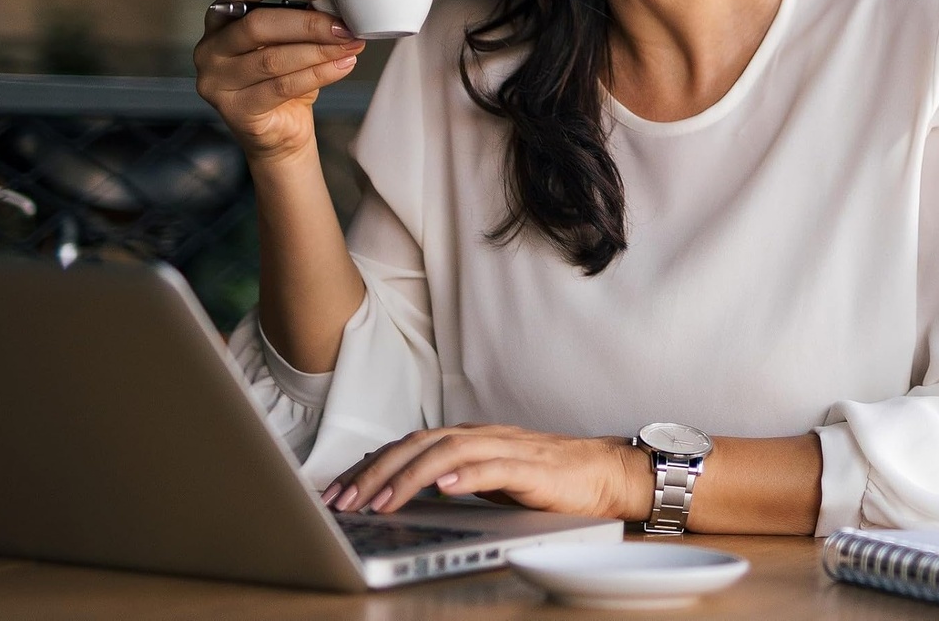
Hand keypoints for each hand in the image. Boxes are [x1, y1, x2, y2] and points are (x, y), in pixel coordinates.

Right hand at [194, 0, 364, 161]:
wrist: (281, 132)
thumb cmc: (285, 80)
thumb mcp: (292, 41)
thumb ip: (303, 16)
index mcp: (222, 16)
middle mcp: (211, 46)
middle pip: (259, 24)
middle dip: (309, 24)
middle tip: (344, 27)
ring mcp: (217, 80)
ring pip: (272, 59)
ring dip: (318, 50)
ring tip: (350, 46)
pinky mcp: (235, 110)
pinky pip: (281, 87)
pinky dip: (317, 74)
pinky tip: (341, 66)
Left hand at [321, 423, 650, 519]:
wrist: (600, 473)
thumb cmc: (543, 478)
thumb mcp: (486, 478)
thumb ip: (450, 476)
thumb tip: (402, 488)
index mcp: (465, 438)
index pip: (407, 445)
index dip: (370, 465)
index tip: (338, 491)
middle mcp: (479, 436)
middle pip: (417, 445)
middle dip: (376, 473)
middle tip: (344, 501)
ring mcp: (504, 448)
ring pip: (447, 453)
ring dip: (408, 477)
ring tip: (381, 502)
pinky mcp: (531, 468)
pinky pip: (494, 468)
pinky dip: (466, 476)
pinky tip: (444, 487)